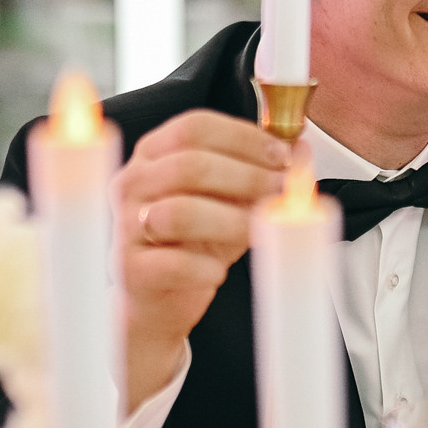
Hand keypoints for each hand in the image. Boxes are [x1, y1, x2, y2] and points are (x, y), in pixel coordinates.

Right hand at [116, 111, 288, 408]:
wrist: (157, 301)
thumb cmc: (191, 243)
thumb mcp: (228, 201)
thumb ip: (259, 174)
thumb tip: (301, 151)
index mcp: (153, 155)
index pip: (194, 126)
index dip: (245, 138)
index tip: (283, 155)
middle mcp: (133, 184)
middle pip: (190, 165)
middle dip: (248, 177)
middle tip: (282, 192)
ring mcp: (127, 226)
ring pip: (181, 212)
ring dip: (233, 221)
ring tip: (260, 231)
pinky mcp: (132, 271)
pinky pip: (174, 264)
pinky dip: (206, 267)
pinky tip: (219, 270)